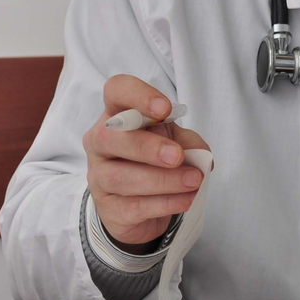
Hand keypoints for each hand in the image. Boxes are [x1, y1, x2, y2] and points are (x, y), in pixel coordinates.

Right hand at [82, 75, 210, 252]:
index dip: (138, 95)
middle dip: (147, 147)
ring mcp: (99, 176)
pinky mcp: (109, 208)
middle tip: (177, 156)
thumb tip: (201, 155)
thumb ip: (187, 142)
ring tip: (193, 181)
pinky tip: (186, 200)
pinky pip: (133, 206)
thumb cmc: (154, 162)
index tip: (164, 109)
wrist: (139, 208)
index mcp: (116, 115)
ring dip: (162, 180)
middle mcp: (100, 142)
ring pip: (121, 177)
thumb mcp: (174, 142)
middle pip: (110, 137)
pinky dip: (164, 203)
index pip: (116, 91)